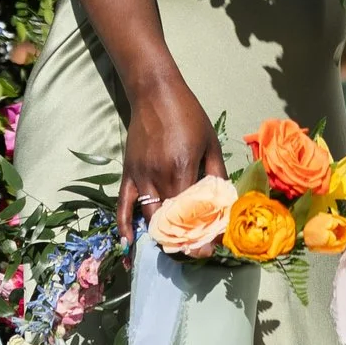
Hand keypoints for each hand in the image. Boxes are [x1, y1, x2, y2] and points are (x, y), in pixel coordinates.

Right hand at [116, 74, 225, 244]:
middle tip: (195, 250)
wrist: (155, 94)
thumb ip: (216, 175)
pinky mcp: (128, 174)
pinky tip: (129, 244)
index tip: (208, 250)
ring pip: (149, 217)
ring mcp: (140, 176)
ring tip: (174, 246)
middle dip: (182, 240)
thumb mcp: (211, 144)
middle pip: (169, 220)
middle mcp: (159, 176)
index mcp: (182, 169)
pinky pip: (122, 206)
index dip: (200, 234)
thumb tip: (223, 203)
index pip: (191, 213)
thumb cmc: (189, 116)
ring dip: (161, 235)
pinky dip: (124, 226)